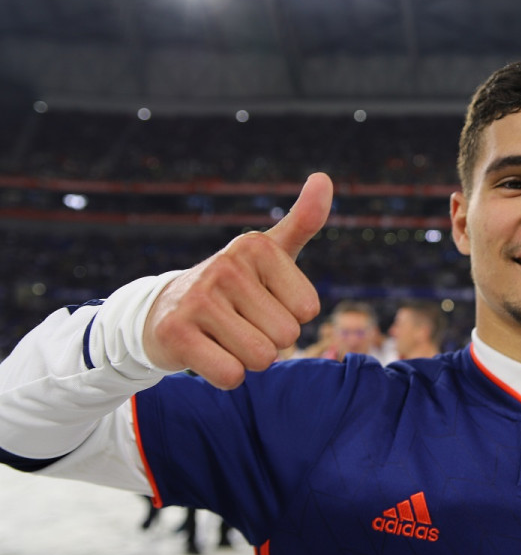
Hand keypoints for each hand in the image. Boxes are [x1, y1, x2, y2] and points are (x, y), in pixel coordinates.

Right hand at [143, 173, 332, 388]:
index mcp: (257, 246)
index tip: (262, 303)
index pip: (308, 310)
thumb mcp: (269, 252)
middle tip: (242, 324)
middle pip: (286, 336)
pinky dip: (226, 375)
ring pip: (261, 358)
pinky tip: (207, 353)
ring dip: (248, 360)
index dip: (290, 316)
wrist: (163, 310)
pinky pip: (230, 375)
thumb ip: (302, 221)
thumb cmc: (233, 286)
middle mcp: (227, 266)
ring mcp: (199, 298)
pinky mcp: (176, 333)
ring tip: (226, 337)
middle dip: (270, 341)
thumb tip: (324, 178)